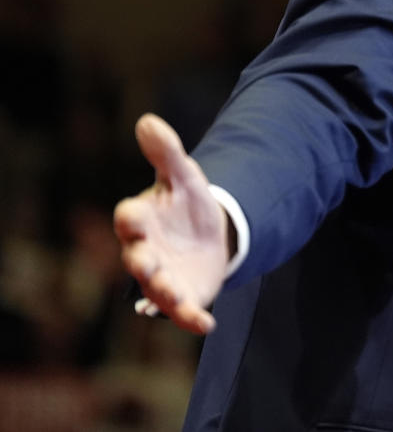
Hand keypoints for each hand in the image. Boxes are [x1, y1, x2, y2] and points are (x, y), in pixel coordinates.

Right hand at [113, 113, 229, 333]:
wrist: (209, 232)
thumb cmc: (186, 203)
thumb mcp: (184, 176)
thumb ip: (167, 153)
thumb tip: (148, 121)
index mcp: (142, 221)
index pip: (129, 219)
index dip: (130, 218)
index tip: (133, 214)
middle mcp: (146, 252)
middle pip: (137, 260)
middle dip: (141, 263)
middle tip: (146, 264)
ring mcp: (163, 278)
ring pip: (157, 290)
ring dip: (164, 293)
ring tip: (174, 295)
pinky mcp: (184, 297)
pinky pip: (184, 313)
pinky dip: (192, 320)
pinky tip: (207, 324)